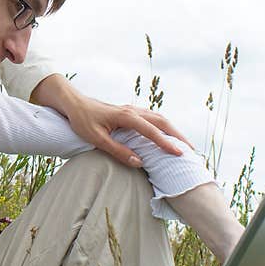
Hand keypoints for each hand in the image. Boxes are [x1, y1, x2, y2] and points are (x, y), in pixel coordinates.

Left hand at [30, 75, 194, 167]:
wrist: (73, 103)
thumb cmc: (82, 120)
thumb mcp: (96, 139)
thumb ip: (118, 151)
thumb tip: (140, 162)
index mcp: (126, 116)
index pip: (152, 131)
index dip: (166, 144)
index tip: (180, 155)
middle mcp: (133, 110)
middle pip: (162, 122)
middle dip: (177, 136)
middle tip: (191, 151)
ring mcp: (132, 110)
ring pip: (159, 118)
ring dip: (172, 130)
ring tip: (183, 144)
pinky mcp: (129, 112)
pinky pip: (152, 118)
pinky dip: (163, 127)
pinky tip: (166, 136)